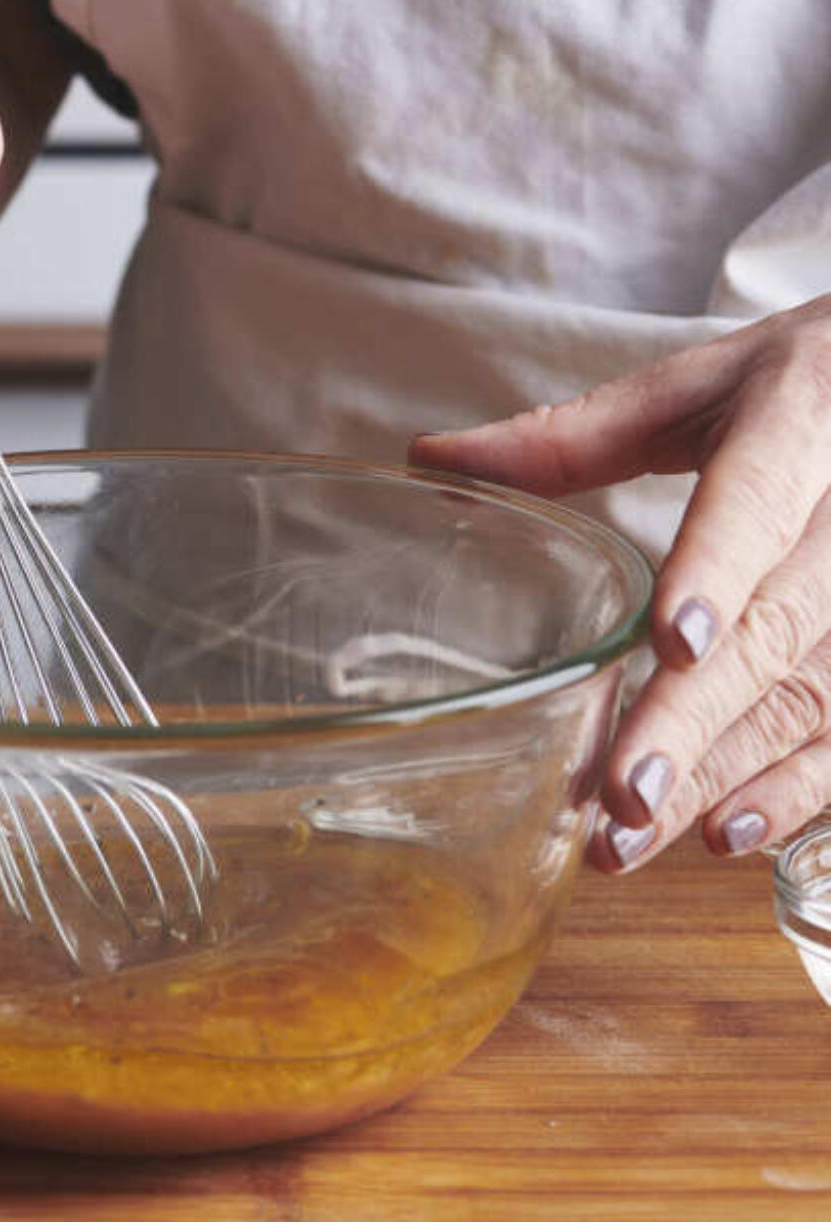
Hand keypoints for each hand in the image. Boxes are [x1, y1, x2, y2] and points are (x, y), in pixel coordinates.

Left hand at [406, 297, 830, 869]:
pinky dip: (794, 789)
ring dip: (726, 772)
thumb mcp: (693, 386)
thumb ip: (572, 435)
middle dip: (698, 718)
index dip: (717, 572)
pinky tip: (724, 832)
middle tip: (621, 795)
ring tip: (632, 836)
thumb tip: (428, 459)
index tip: (673, 644)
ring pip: (809, 693)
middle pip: (778, 625)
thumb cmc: (793, 385)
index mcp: (796, 424)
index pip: (755, 503)